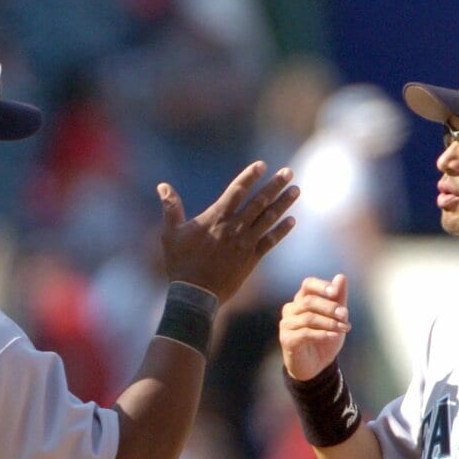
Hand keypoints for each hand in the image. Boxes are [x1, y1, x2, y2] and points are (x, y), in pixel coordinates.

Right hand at [158, 162, 297, 302]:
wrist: (195, 294)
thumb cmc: (180, 263)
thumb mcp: (171, 233)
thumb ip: (170, 208)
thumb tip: (162, 185)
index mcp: (215, 218)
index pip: (237, 191)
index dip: (250, 176)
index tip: (262, 165)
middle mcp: (234, 227)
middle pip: (259, 201)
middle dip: (275, 185)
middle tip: (289, 172)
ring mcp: (244, 243)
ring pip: (268, 218)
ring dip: (284, 203)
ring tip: (296, 190)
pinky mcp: (251, 259)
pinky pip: (270, 242)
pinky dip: (282, 231)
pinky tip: (292, 221)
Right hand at [279, 273, 352, 380]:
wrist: (316, 366)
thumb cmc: (324, 338)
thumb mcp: (336, 318)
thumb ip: (338, 298)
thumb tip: (341, 277)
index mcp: (301, 300)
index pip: (308, 285)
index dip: (321, 286)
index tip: (335, 292)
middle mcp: (291, 310)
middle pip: (309, 301)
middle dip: (330, 307)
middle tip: (345, 315)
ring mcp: (286, 324)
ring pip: (308, 317)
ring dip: (329, 322)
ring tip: (344, 328)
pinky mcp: (287, 339)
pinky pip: (304, 333)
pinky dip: (321, 333)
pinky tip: (332, 336)